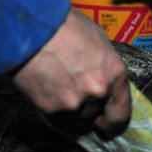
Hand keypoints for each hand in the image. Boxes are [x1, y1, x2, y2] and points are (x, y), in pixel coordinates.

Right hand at [11, 8, 130, 135]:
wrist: (30, 27)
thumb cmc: (64, 26)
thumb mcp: (97, 40)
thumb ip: (105, 67)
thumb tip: (105, 80)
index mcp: (115, 74)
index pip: (121, 115)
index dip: (113, 123)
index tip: (107, 125)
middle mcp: (98, 92)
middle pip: (95, 116)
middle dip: (87, 108)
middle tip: (73, 91)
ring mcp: (74, 103)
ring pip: (75, 117)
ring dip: (69, 108)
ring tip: (56, 83)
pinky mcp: (51, 109)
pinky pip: (57, 120)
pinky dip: (53, 109)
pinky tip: (46, 92)